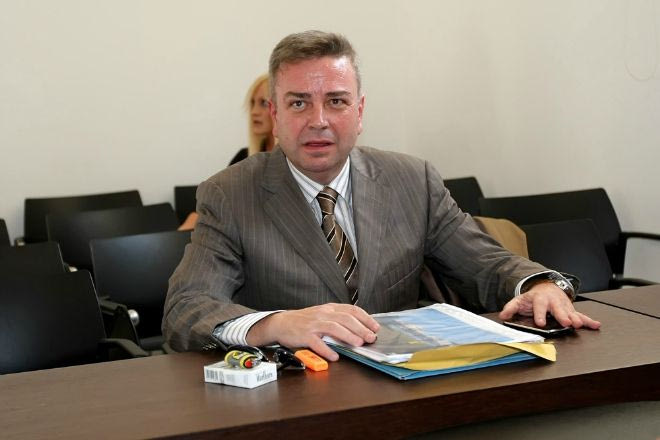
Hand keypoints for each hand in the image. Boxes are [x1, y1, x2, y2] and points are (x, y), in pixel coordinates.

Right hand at [246, 303, 379, 360]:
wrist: (281, 323)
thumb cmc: (304, 321)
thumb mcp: (322, 315)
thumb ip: (338, 319)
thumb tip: (359, 328)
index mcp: (329, 309)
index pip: (351, 310)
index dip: (365, 318)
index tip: (375, 327)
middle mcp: (323, 314)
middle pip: (345, 319)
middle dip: (361, 328)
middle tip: (371, 337)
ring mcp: (313, 324)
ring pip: (333, 328)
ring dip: (348, 336)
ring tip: (358, 343)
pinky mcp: (304, 335)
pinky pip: (317, 343)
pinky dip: (327, 350)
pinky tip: (335, 356)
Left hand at [499, 281, 600, 329]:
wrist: (546, 287)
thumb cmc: (533, 297)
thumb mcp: (519, 300)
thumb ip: (511, 308)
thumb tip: (503, 316)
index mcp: (540, 299)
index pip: (539, 306)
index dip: (540, 314)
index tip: (541, 322)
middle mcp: (553, 302)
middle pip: (558, 309)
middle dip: (563, 315)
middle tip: (567, 323)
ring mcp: (563, 305)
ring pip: (571, 312)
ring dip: (576, 318)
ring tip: (580, 325)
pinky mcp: (571, 310)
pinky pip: (581, 315)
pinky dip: (588, 320)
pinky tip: (595, 325)